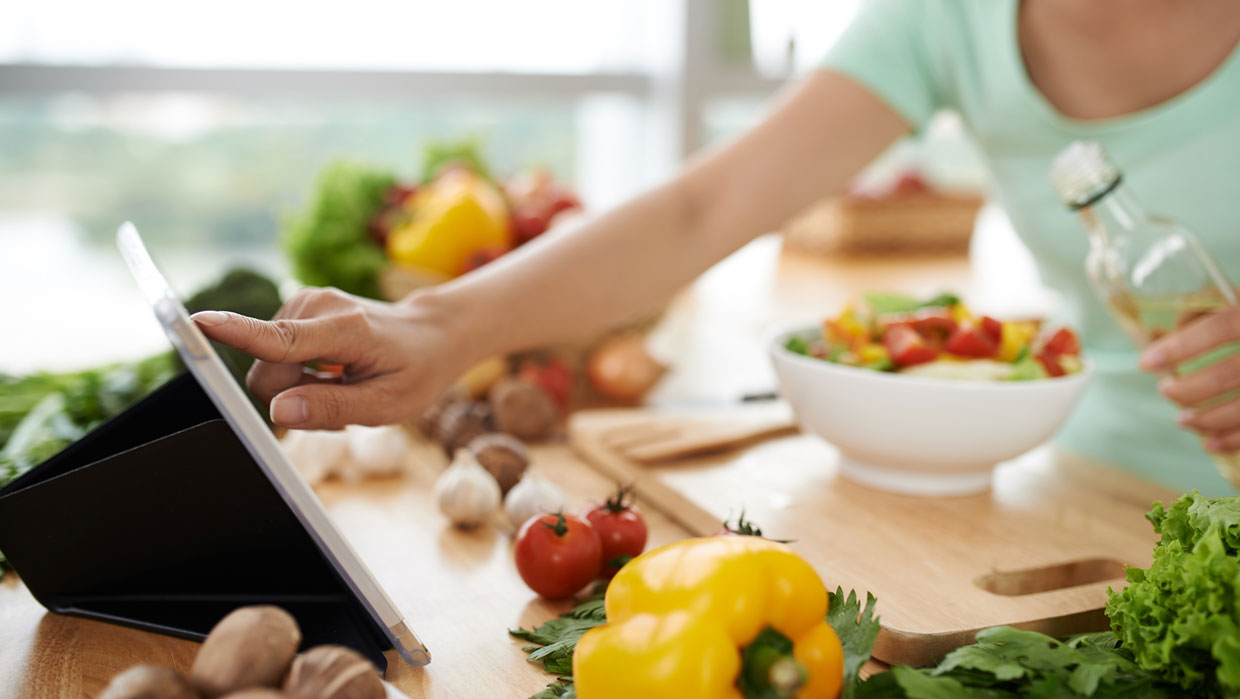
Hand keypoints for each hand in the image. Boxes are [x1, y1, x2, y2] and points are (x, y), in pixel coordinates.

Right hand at [192, 287, 473, 429]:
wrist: (432, 335)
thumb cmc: (416, 370)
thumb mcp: (387, 404)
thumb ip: (332, 408)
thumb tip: (279, 412)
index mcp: (343, 329)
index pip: (280, 339)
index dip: (236, 334)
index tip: (196, 323)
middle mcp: (316, 307)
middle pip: (267, 375)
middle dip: (293, 400)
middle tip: (342, 406)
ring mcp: (304, 305)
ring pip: (270, 371)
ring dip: (300, 390)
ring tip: (344, 386)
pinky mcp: (296, 310)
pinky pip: (276, 359)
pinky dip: (300, 376)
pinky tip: (333, 375)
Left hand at [1140, 306, 1239, 451]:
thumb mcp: (1239, 304)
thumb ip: (1210, 311)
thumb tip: (1165, 337)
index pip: (1222, 327)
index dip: (1182, 346)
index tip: (1146, 362)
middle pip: (1227, 374)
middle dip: (1187, 389)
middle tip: (1165, 390)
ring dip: (1205, 419)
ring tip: (1182, 420)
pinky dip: (1232, 439)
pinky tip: (1210, 442)